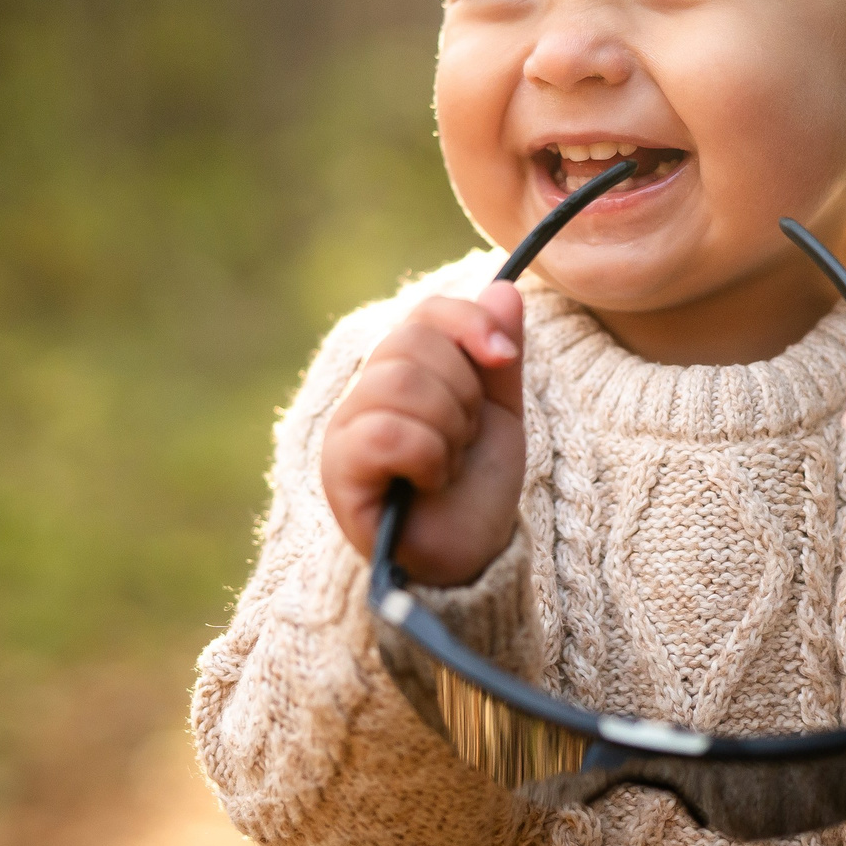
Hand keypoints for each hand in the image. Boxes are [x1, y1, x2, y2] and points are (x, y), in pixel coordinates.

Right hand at [321, 283, 526, 586]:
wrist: (471, 557)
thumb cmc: (476, 489)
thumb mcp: (500, 413)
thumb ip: (498, 355)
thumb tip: (505, 288)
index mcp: (401, 371)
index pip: (426, 313)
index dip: (468, 324)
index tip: (504, 359)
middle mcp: (365, 391)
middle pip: (413, 342)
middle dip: (462, 394)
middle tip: (463, 439)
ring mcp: (346, 428)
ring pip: (401, 383)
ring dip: (448, 429)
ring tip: (447, 463)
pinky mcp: (340, 470)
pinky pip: (386, 432)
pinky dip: (426, 456)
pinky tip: (429, 481)